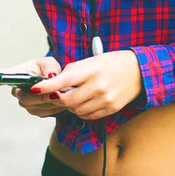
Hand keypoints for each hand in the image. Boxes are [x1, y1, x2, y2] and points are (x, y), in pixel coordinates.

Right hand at [0, 57, 65, 117]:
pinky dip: (52, 107)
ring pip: (34, 106)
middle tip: (54, 94)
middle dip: (39, 96)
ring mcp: (25, 101)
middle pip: (23, 97)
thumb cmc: (48, 69)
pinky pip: (42, 112)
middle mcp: (18, 89)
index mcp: (19, 73)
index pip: (4, 76)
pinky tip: (61, 101)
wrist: (57, 83)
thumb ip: (50, 67)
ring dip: (48, 102)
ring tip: (62, 95)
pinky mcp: (34, 110)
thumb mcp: (50, 63)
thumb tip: (51, 76)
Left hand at [31, 50, 145, 120]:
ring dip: (70, 106)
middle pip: (67, 100)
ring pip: (76, 110)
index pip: (63, 79)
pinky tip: (86, 102)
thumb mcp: (94, 60)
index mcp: (92, 70)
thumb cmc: (114, 62)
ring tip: (75, 95)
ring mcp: (105, 99)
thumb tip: (56, 81)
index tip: (34, 88)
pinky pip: (88, 116)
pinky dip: (82, 111)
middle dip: (58, 98)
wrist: (140, 71)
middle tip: (57, 94)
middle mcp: (98, 86)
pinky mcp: (110, 109)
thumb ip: (75, 70)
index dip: (47, 86)